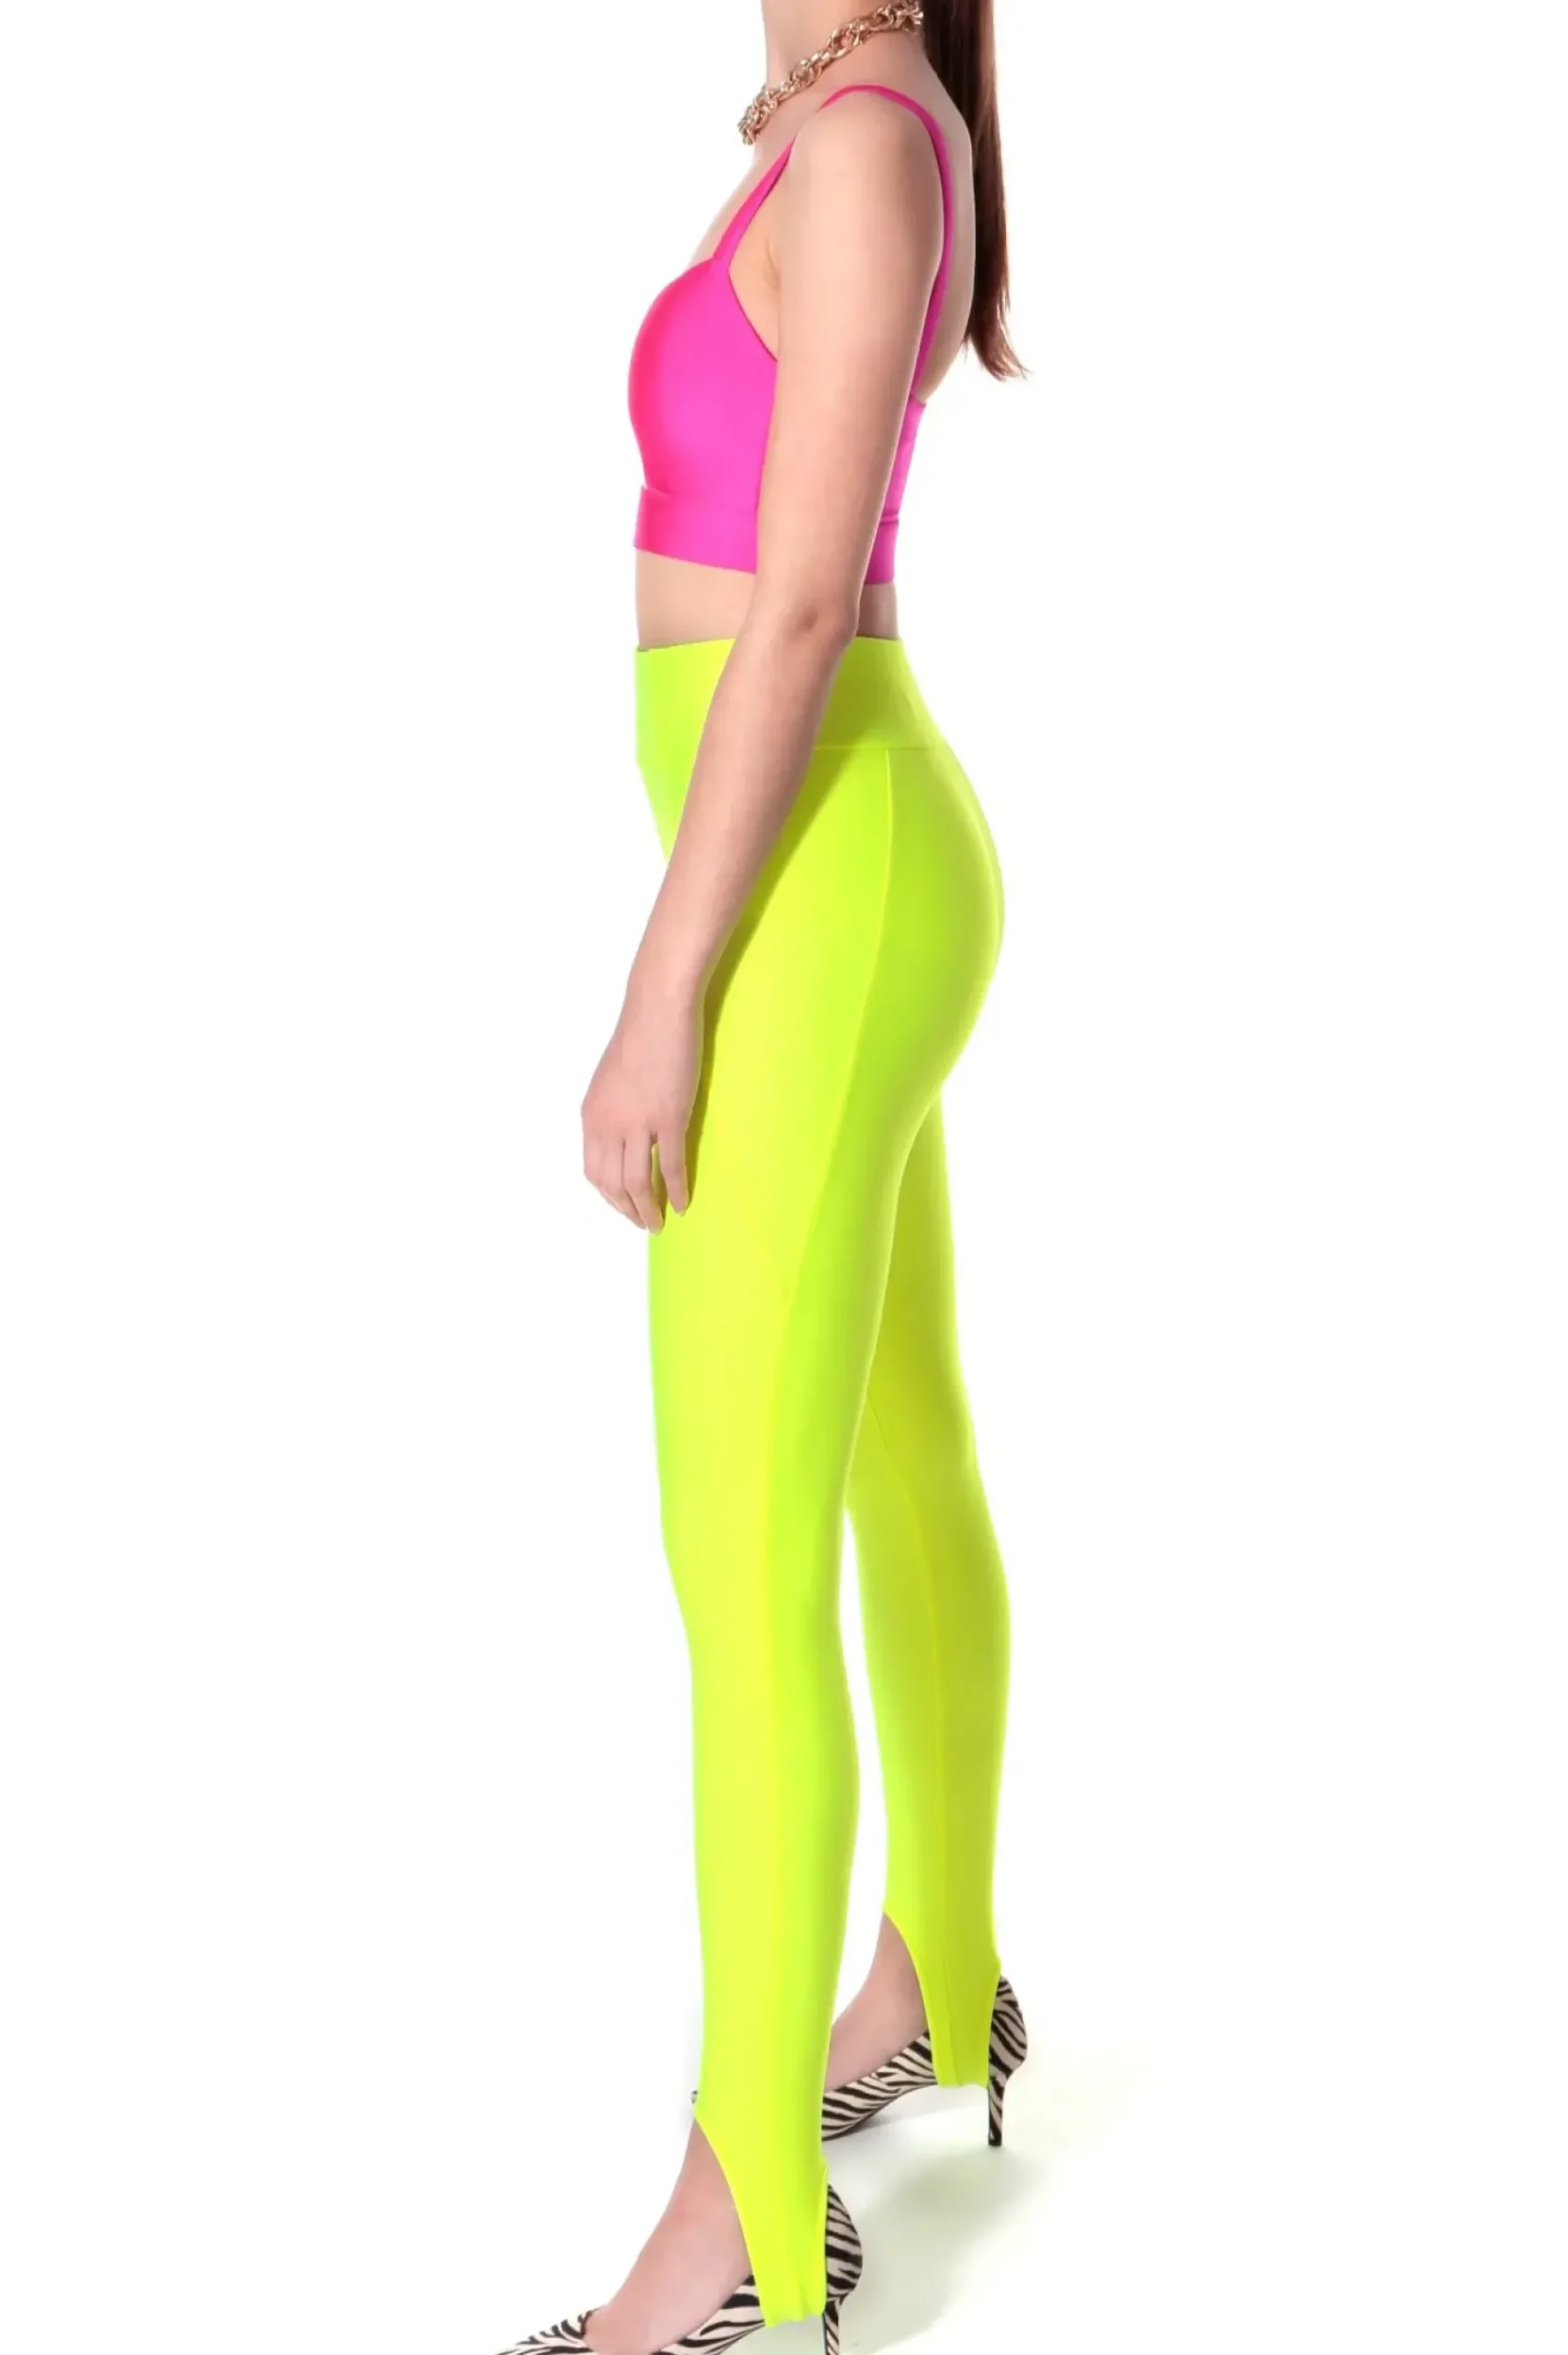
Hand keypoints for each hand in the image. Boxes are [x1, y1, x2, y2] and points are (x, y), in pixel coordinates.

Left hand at [580, 961, 701, 1228]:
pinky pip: (670, 1167)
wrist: (658, 1010)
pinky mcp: (669, 1118)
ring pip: (638, 1183)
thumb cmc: (639, 1038)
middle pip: (614, 1184)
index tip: (624, 1206)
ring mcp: (638, 1124)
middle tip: (644, 1223)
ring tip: (659, 1223)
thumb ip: (612, 1112)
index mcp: (591, 1116)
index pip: (594, 1172)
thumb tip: (623, 1136)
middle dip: (628, 1210)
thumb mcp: (610, 1081)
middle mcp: (608, 1125)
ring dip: (648, 1210)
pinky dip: (675, 1190)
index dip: (609, 1197)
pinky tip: (682, 1204)